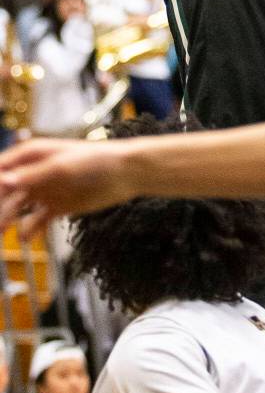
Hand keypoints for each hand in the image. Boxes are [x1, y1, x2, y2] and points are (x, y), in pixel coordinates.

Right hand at [0, 138, 129, 233]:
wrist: (125, 174)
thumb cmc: (95, 160)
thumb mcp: (61, 167)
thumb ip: (32, 175)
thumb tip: (4, 181)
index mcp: (31, 155)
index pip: (0, 168)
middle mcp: (34, 173)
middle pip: (4, 191)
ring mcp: (44, 191)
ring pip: (16, 208)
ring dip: (6, 220)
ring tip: (2, 232)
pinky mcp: (56, 207)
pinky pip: (36, 221)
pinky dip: (29, 230)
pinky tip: (26, 238)